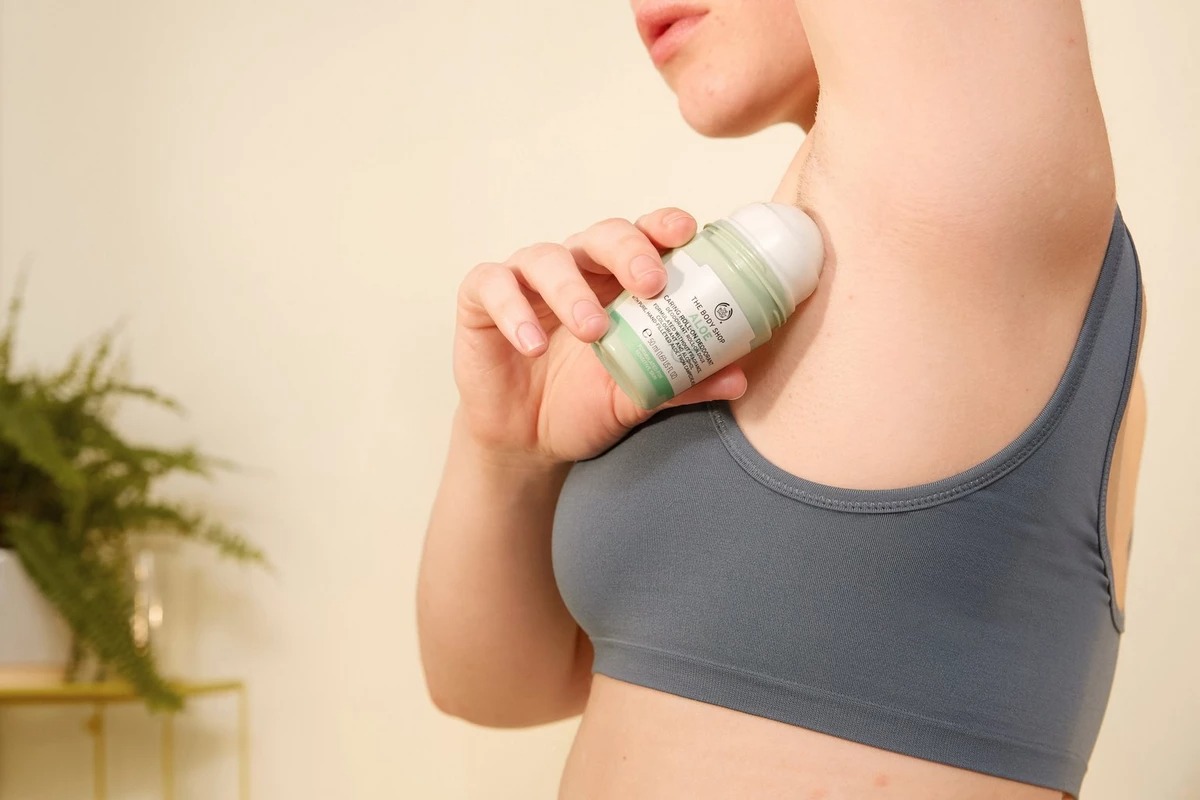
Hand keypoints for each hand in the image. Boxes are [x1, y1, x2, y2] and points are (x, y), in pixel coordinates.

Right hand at [453, 207, 748, 465]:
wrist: (525, 443)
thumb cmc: (582, 405)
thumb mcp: (636, 399)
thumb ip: (681, 384)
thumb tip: (740, 378)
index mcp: (617, 282)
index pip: (645, 237)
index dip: (665, 226)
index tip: (689, 232)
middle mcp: (576, 269)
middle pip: (603, 235)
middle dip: (629, 251)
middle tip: (650, 285)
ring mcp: (526, 280)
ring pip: (547, 258)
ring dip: (572, 290)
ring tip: (593, 330)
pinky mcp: (482, 298)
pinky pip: (494, 286)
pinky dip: (514, 311)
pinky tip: (531, 345)